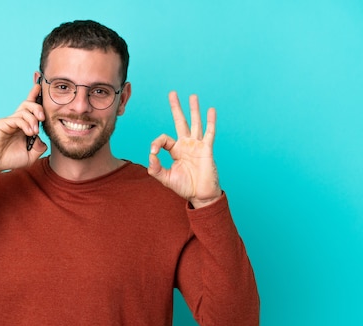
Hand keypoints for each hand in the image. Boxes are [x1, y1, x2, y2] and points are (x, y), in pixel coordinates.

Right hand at [0, 83, 46, 177]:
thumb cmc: (9, 160)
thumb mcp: (31, 156)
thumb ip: (39, 147)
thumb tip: (42, 139)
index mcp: (23, 125)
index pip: (30, 108)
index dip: (35, 95)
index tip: (41, 86)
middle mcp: (16, 120)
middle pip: (28, 104)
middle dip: (38, 107)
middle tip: (43, 118)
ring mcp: (9, 121)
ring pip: (24, 110)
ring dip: (33, 119)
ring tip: (34, 132)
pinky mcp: (2, 124)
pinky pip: (17, 119)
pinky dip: (25, 124)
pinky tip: (29, 132)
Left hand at [148, 92, 221, 207]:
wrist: (200, 195)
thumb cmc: (185, 187)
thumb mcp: (166, 179)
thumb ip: (156, 168)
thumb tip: (151, 156)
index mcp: (176, 150)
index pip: (164, 139)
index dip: (157, 143)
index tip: (153, 153)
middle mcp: (186, 145)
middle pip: (180, 122)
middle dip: (176, 108)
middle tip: (172, 93)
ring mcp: (197, 145)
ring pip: (195, 123)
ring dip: (194, 110)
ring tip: (192, 96)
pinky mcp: (207, 149)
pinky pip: (209, 133)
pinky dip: (210, 121)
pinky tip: (211, 110)